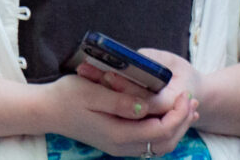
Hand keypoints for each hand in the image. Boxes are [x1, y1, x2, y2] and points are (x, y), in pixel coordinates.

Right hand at [71, 49, 201, 152]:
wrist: (46, 111)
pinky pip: (149, 142)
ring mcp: (119, 146)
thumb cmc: (67, 96)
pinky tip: (170, 113)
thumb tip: (146, 107)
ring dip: (177, 126)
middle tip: (193, 100)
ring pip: (160, 145)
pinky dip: (165, 129)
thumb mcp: (92, 93)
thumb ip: (121, 101)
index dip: (178, 114)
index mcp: (118, 134)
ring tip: (188, 107)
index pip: (161, 131)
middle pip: (166, 142)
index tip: (185, 93)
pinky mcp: (118, 141)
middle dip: (183, 121)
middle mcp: (121, 145)